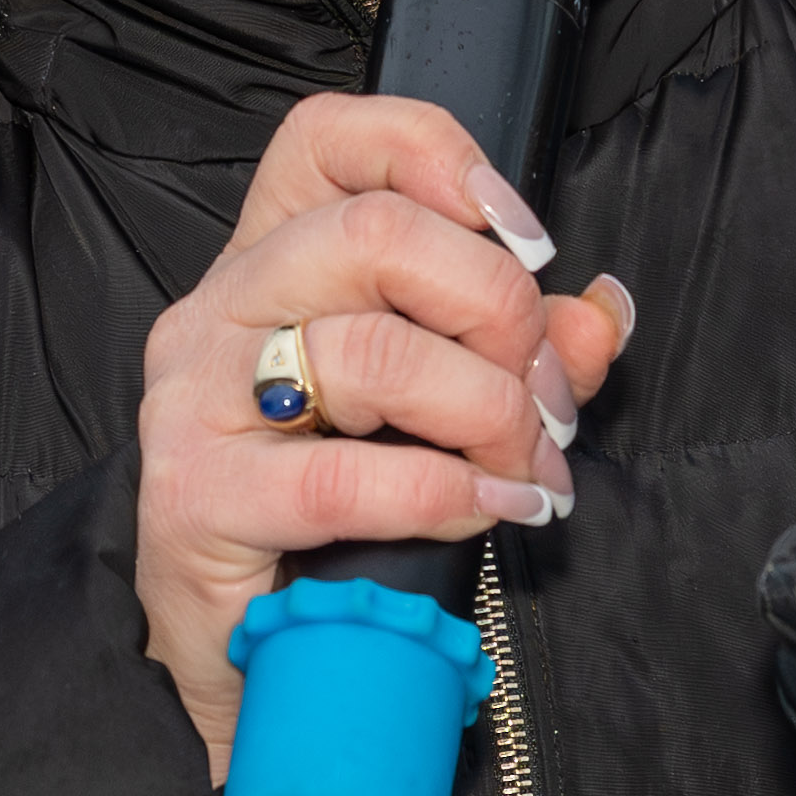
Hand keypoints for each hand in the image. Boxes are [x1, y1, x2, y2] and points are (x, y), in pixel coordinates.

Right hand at [132, 88, 622, 763]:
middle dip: (501, 313)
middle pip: (376, 232)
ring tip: (525, 470)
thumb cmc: (337, 517)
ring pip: (368, 348)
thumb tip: (601, 314)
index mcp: (272, 257)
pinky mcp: (193, 499)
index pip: (331, 138)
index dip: (441, 157)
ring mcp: (196, 399)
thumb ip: (520, 350)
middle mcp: (221, 307)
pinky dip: (444, 495)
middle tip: (546, 399)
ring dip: (487, 414)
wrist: (243, 657)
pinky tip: (489, 512)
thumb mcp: (437, 410)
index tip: (526, 242)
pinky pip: (341, 478)